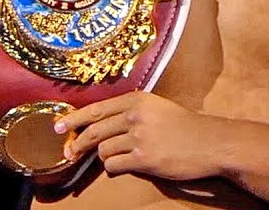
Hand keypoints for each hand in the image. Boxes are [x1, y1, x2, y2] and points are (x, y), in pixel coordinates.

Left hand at [56, 91, 224, 179]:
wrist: (211, 142)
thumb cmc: (185, 126)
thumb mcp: (158, 108)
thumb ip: (131, 112)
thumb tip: (100, 126)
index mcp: (138, 99)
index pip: (96, 109)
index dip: (73, 119)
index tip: (58, 126)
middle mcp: (135, 115)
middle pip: (93, 131)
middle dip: (78, 143)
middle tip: (70, 152)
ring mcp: (139, 137)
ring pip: (102, 150)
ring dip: (104, 157)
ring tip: (118, 158)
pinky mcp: (144, 158)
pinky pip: (114, 166)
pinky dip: (115, 168)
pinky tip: (126, 166)